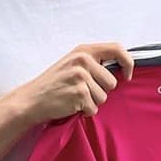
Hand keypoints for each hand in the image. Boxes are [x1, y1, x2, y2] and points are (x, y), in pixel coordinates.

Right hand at [12, 43, 133, 124]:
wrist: (32, 99)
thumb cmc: (55, 83)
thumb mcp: (73, 63)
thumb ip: (94, 62)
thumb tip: (122, 69)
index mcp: (84, 50)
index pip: (117, 49)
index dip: (128, 63)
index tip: (128, 75)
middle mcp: (83, 60)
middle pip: (112, 82)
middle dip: (100, 91)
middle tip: (81, 90)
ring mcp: (81, 76)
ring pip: (104, 97)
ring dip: (91, 102)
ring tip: (74, 97)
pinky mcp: (79, 93)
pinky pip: (94, 108)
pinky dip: (84, 111)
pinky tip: (70, 105)